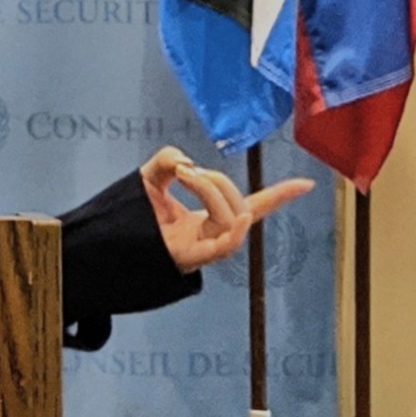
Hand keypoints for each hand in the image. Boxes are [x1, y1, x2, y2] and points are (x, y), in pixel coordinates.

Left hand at [139, 147, 313, 273]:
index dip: (280, 194)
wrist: (107, 245)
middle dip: (217, 179)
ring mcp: (207, 247)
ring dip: (211, 189)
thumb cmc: (131, 216)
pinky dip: (235, 228)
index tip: (307, 183)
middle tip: (184, 170)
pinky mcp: (196, 256)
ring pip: (232, 215)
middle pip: (240, 204)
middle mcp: (215, 234)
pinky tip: (236, 214)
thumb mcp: (151, 177)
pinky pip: (227, 244)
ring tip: (184, 176)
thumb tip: (188, 162)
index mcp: (211, 218)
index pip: (253, 205)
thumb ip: (169, 160)